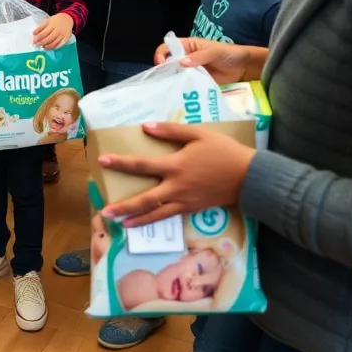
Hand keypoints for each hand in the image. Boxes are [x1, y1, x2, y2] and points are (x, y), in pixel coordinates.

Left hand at [32, 13, 73, 49]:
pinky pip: (60, 44)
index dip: (38, 38)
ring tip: (43, 47)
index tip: (34, 41)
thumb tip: (34, 33)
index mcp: (52, 25)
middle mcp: (58, 30)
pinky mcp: (66, 38)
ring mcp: (63, 35)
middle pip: (49, 39)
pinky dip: (55, 47)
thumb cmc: (55, 20)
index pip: (44, 33)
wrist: (67, 19)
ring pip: (54, 43)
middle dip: (42, 43)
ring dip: (48, 46)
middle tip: (37, 45)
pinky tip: (51, 47)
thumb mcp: (47, 21)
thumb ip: (41, 27)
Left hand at [97, 122, 255, 226]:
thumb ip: (171, 131)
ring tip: (119, 224)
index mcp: (175, 166)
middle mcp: (176, 187)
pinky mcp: (192, 209)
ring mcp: (184, 201)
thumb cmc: (223, 151)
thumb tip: (146, 127)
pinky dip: (154, 221)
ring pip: (155, 214)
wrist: (249, 177)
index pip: (142, 165)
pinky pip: (169, 217)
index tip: (103, 161)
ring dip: (136, 219)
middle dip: (123, 206)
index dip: (121, 163)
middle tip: (104, 212)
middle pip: (144, 200)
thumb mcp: (198, 134)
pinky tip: (143, 222)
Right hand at [152, 37, 263, 84]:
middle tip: (163, 80)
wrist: (244, 67)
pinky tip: (179, 94)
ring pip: (175, 75)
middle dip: (164, 70)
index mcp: (187, 46)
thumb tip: (181, 63)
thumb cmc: (229, 53)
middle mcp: (186, 57)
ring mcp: (190, 71)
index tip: (161, 63)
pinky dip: (181, 89)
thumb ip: (198, 57)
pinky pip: (185, 85)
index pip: (168, 47)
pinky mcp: (196, 82)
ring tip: (169, 89)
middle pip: (168, 62)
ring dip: (172, 80)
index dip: (162, 53)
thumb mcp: (214, 52)